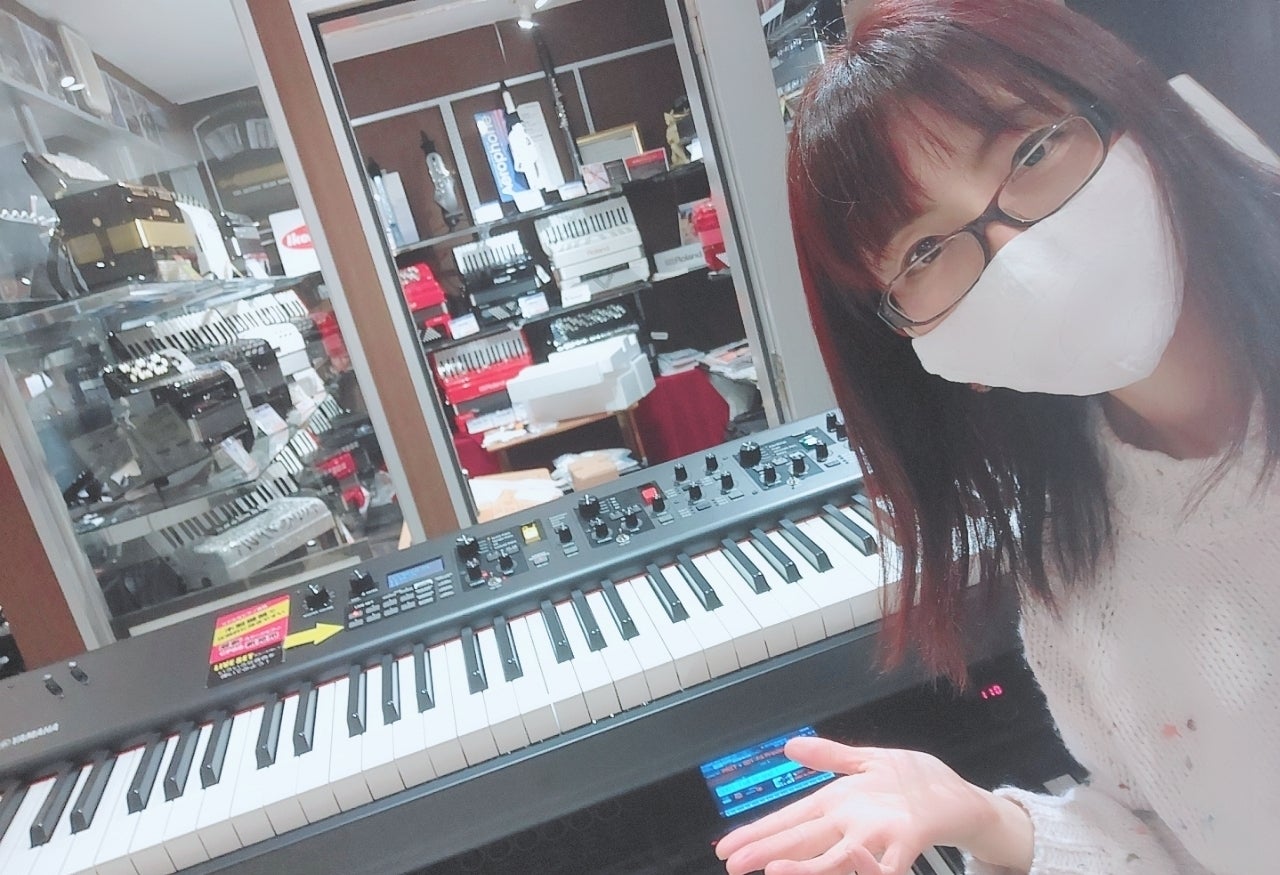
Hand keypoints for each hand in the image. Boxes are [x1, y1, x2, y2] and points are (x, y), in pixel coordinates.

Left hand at [714, 737, 1029, 874]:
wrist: (961, 797)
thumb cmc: (913, 782)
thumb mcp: (867, 762)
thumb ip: (829, 757)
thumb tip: (790, 745)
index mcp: (840, 797)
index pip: (790, 819)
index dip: (757, 833)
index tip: (726, 847)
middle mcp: (853, 813)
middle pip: (802, 837)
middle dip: (765, 850)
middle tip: (731, 862)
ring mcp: (879, 829)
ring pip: (835, 855)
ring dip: (805, 865)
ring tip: (773, 871)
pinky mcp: (907, 840)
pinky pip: (884, 865)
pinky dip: (868, 870)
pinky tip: (848, 873)